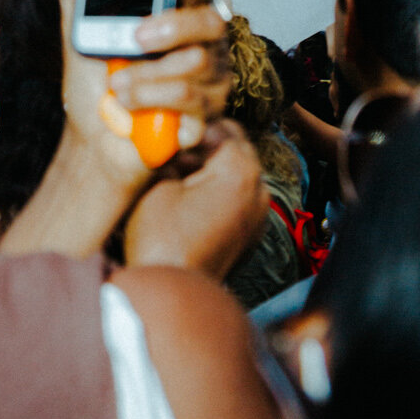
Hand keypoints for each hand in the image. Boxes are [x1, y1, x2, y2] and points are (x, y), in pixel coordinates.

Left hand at [54, 0, 230, 194]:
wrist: (95, 144)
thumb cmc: (96, 84)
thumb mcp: (80, 33)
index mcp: (177, 16)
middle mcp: (202, 44)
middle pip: (210, 22)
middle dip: (172, 27)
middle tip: (135, 39)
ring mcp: (210, 80)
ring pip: (195, 66)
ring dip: (147, 78)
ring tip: (118, 87)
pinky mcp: (207, 116)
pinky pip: (192, 107)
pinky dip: (156, 107)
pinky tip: (137, 113)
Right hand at [124, 123, 268, 279]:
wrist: (174, 292)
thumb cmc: (163, 237)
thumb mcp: (161, 182)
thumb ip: (175, 153)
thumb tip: (176, 143)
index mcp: (239, 169)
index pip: (223, 126)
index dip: (195, 126)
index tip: (173, 132)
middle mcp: (258, 188)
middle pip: (237, 148)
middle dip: (208, 145)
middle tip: (175, 151)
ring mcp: (258, 214)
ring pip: (240, 172)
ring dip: (215, 167)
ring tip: (181, 175)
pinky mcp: (251, 233)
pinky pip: (241, 196)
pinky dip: (222, 190)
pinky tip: (192, 197)